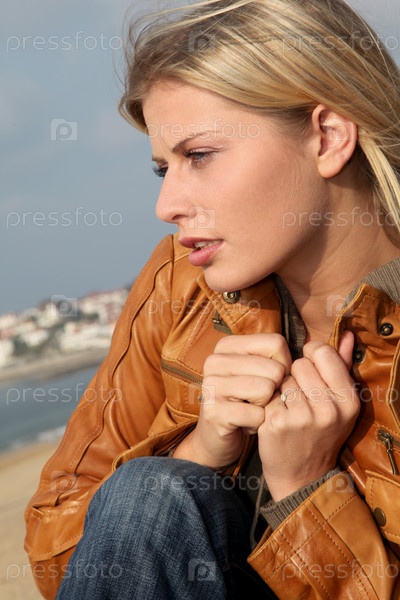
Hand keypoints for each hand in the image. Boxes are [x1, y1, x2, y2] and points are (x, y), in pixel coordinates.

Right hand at [173, 333, 291, 468]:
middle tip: (256, 400)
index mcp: (227, 345)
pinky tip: (244, 424)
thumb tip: (302, 362)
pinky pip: (257, 415)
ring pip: (267, 390)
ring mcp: (212, 386)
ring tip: (250, 409)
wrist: (218, 436)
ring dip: (266, 407)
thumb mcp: (259, 372)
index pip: (276, 343)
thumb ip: (276, 359)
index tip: (269, 378)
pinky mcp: (214, 412)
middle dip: (274, 390)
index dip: (284, 365)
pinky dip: (258, 424)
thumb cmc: (246, 400)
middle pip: (274, 368)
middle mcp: (215, 361)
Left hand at [258, 331, 359, 500]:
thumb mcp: (340, 404)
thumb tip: (349, 334)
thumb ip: (343, 366)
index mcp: (349, 400)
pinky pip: (268, 393)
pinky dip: (269, 402)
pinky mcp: (277, 423)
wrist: (301, 475)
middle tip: (300, 397)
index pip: (322, 352)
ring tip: (289, 408)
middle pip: (300, 364)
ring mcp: (302, 417)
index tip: (310, 369)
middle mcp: (329, 409)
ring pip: (282, 378)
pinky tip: (276, 417)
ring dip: (281, 389)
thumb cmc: (321, 432)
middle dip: (295, 375)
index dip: (311, 356)